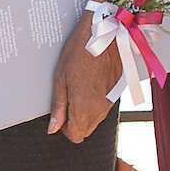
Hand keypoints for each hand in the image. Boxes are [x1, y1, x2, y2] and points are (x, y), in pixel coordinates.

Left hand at [47, 17, 121, 142]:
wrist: (104, 34)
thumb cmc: (80, 52)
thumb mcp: (60, 77)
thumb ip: (58, 106)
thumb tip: (53, 128)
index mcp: (84, 108)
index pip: (75, 135)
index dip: (64, 128)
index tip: (60, 114)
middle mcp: (99, 109)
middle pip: (86, 130)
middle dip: (74, 121)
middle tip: (66, 100)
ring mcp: (110, 101)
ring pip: (95, 120)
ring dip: (85, 112)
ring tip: (77, 88)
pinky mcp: (116, 93)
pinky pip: (103, 107)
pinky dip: (95, 102)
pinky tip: (88, 83)